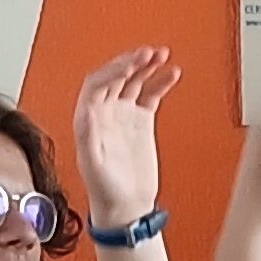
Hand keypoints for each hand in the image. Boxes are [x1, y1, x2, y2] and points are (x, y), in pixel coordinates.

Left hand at [72, 46, 177, 230]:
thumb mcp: (92, 164)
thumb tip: (88, 111)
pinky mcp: (141, 121)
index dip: (113, 71)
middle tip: (148, 53)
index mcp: (88, 118)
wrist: (126, 207)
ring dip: (146, 65)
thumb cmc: (105, 190)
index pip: (98, 84)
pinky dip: (161, 82)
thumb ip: (89, 136)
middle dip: (131, 62)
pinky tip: (171, 73)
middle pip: (116, 76)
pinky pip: (150, 94)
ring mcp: (123, 114)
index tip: (131, 66)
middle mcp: (104, 112)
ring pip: (134, 80)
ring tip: (161, 55)